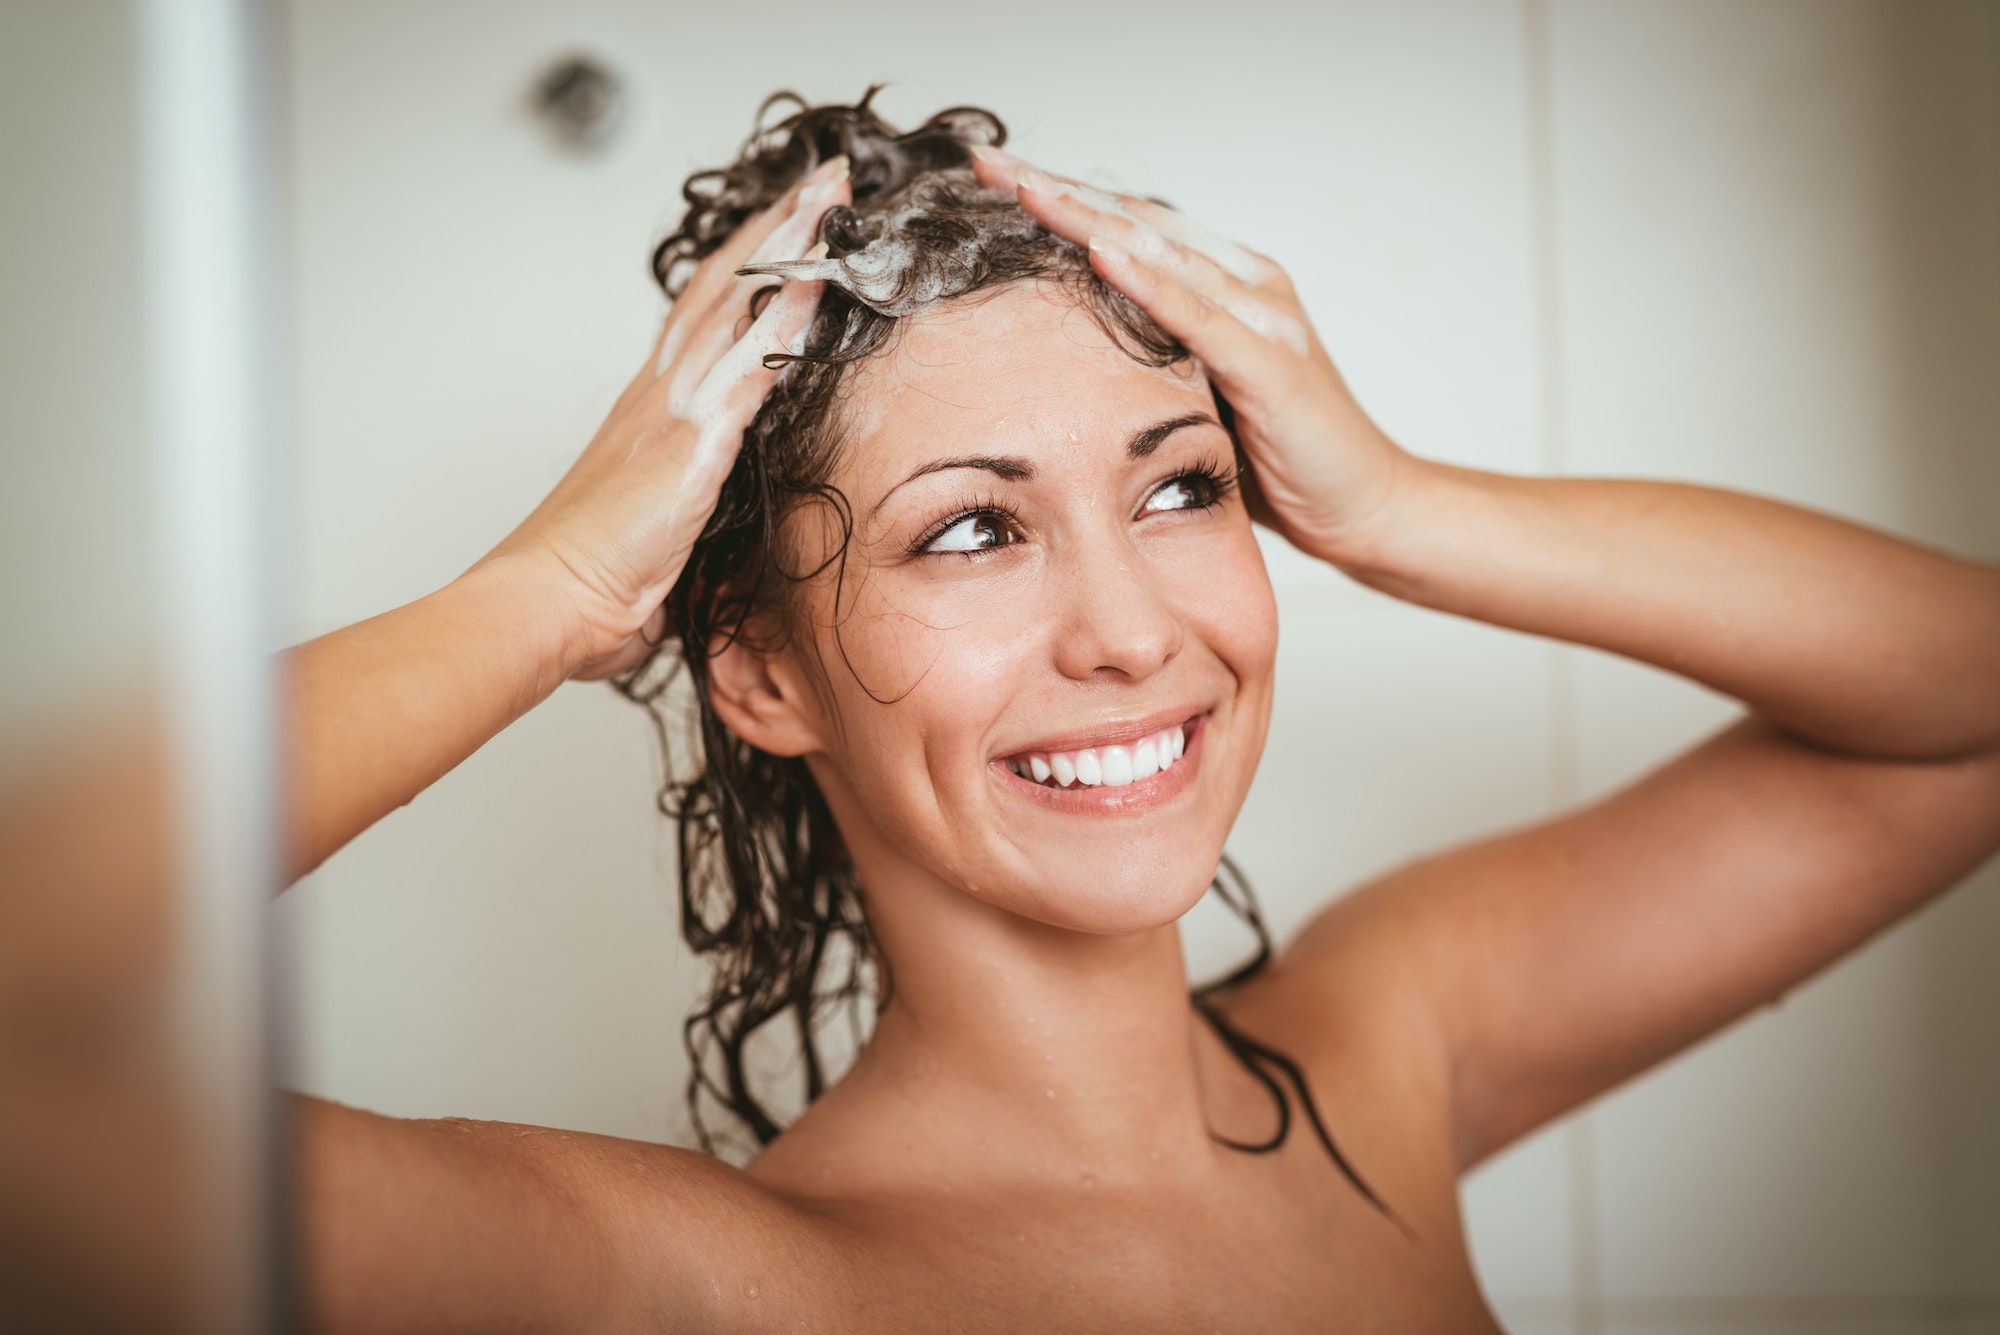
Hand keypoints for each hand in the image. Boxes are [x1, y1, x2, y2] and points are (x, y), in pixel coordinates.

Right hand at [480, 156, 852, 680]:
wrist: (549, 599)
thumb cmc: (589, 581)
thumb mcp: (653, 531)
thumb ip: (682, 511)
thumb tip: (699, 531)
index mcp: (649, 413)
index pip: (704, 318)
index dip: (745, 268)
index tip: (784, 227)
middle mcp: (659, 395)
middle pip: (723, 288)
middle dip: (775, 229)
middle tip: (822, 180)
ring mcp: (674, 410)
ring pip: (737, 304)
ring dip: (789, 247)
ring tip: (831, 197)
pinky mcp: (692, 441)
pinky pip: (750, 366)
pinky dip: (786, 320)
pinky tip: (820, 281)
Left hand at [971, 147, 1407, 567]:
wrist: (1365, 507)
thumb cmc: (1281, 461)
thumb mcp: (1198, 399)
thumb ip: (1152, 362)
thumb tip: (1068, 358)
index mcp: (1228, 284)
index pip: (1133, 224)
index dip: (1065, 199)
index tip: (994, 178)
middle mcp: (1249, 282)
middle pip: (1137, 221)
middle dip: (1058, 191)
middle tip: (987, 161)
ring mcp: (1265, 316)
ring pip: (1161, 253)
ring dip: (1087, 219)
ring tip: (1023, 188)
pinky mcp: (1272, 362)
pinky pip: (1198, 315)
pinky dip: (1147, 281)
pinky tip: (1099, 253)